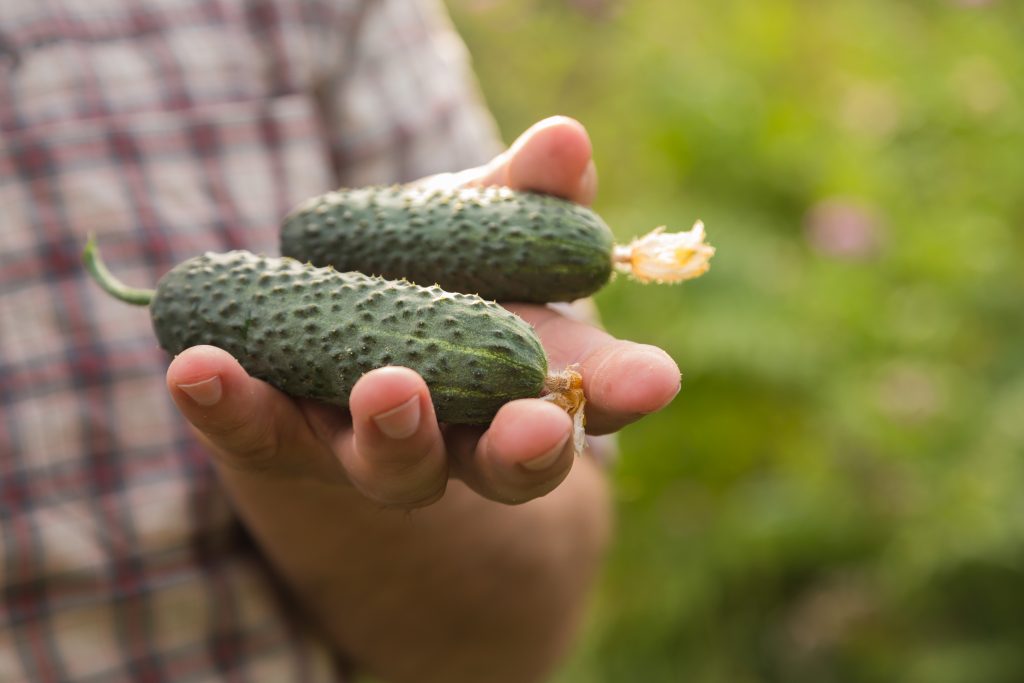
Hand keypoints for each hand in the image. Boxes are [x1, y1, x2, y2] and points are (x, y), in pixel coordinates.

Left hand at [166, 116, 680, 507]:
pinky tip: (199, 367)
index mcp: (524, 389)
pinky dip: (228, 404)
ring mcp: (368, 449)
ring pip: (390, 468)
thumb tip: (564, 142)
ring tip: (388, 386)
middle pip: (497, 466)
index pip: (587, 401)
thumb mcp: (484, 226)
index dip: (617, 392)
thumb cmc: (439, 270)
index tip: (652, 378)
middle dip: (521, 448)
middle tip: (533, 424)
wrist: (336, 316)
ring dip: (394, 432)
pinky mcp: (280, 438)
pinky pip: (254, 433)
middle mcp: (456, 438)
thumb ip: (524, 194)